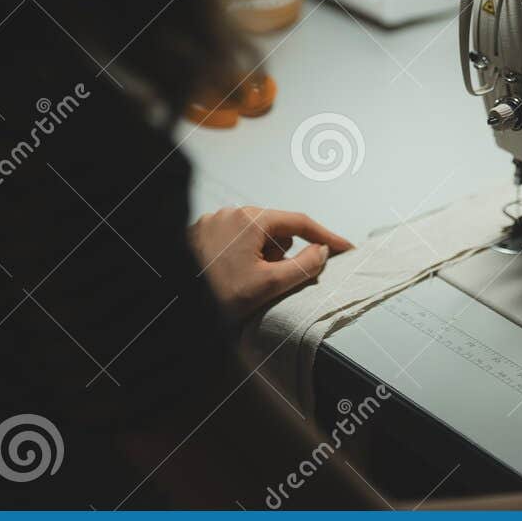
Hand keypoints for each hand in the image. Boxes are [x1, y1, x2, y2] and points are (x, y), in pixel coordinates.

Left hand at [189, 206, 353, 321]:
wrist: (177, 307)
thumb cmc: (217, 295)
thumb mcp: (268, 285)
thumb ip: (303, 266)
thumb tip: (321, 251)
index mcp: (250, 220)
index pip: (299, 223)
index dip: (326, 236)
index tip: (344, 247)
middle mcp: (231, 213)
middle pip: (276, 230)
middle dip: (279, 254)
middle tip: (267, 280)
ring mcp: (213, 222)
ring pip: (254, 235)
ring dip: (259, 256)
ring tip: (243, 281)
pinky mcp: (200, 233)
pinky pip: (233, 239)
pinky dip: (240, 255)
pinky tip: (229, 275)